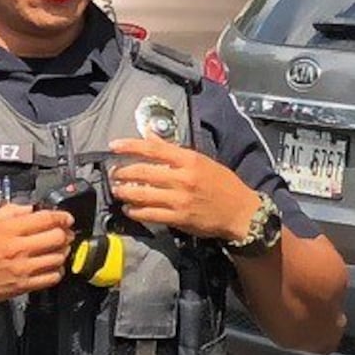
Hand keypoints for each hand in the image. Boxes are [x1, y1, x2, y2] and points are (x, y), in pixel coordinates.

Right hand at [0, 203, 72, 307]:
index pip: (45, 219)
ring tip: (58, 248)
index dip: (61, 216)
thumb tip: (27, 208)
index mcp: (7, 230)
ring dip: (62, 251)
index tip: (65, 217)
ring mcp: (22, 269)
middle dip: (64, 232)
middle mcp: (17, 249)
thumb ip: (7, 213)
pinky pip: (51, 278)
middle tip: (63, 231)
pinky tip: (51, 266)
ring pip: (58, 258)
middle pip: (56, 237)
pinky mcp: (23, 286)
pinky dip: (57, 271)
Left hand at [108, 140, 256, 242]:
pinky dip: (136, 211)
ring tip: (117, 191)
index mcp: (189, 159)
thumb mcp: (202, 161)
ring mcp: (180, 199)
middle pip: (143, 172)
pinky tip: (129, 209)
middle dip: (123, 172)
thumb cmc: (222, 184)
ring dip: (125, 192)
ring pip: (143, 194)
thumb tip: (150, 136)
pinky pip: (150, 214)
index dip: (130, 146)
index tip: (114, 145)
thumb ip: (174, 151)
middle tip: (113, 173)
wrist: (241, 212)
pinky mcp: (179, 218)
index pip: (154, 149)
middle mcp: (182, 178)